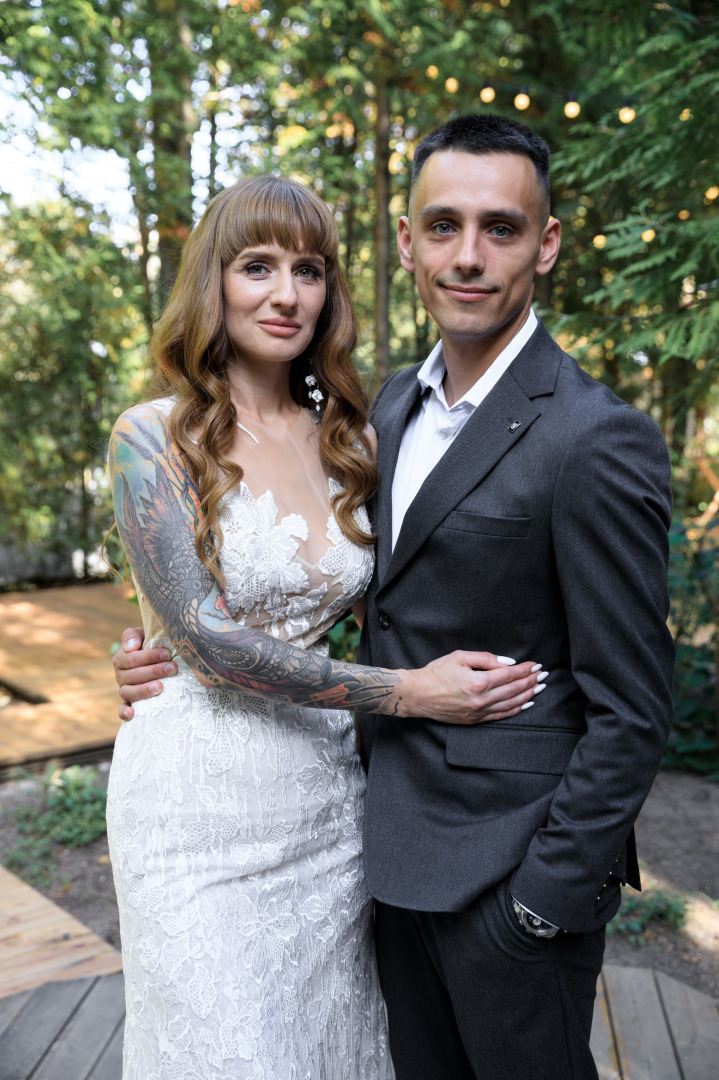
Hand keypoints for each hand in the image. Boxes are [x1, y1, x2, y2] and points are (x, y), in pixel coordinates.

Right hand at [114, 626, 177, 721]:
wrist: (162, 658)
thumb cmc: (154, 644)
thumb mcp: (144, 634)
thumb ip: (133, 635)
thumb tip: (130, 647)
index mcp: (122, 658)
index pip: (131, 658)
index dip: (149, 656)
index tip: (168, 654)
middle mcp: (120, 674)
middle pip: (132, 675)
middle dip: (153, 671)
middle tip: (172, 669)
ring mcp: (124, 689)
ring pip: (127, 692)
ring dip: (143, 690)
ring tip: (160, 687)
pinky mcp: (129, 703)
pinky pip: (122, 709)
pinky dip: (124, 712)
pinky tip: (132, 714)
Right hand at [398, 652, 545, 723]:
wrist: (417, 694)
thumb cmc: (436, 673)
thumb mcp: (460, 656)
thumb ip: (486, 658)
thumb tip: (507, 663)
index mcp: (478, 682)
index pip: (509, 674)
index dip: (525, 669)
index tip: (535, 665)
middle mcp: (481, 700)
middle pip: (513, 690)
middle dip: (531, 681)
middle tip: (543, 675)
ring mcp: (478, 712)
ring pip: (510, 704)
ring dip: (527, 695)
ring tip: (539, 688)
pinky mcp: (474, 720)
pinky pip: (500, 716)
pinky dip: (515, 709)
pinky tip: (525, 703)